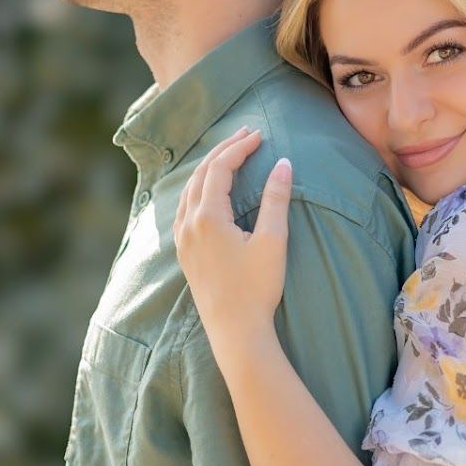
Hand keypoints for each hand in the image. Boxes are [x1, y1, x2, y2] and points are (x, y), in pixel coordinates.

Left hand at [174, 127, 292, 356]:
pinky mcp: (184, 251)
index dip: (240, 147)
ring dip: (209, 167)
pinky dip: (198, 188)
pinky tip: (208, 190)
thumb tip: (283, 163)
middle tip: (246, 134)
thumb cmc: (257, 288)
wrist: (235, 331)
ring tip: (229, 154)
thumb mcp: (272, 241)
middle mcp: (188, 223)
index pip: (220, 168)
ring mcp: (182, 238)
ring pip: (189, 189)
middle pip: (201, 173)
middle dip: (224, 150)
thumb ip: (276, 199)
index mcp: (208, 217)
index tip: (259, 135)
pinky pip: (184, 207)